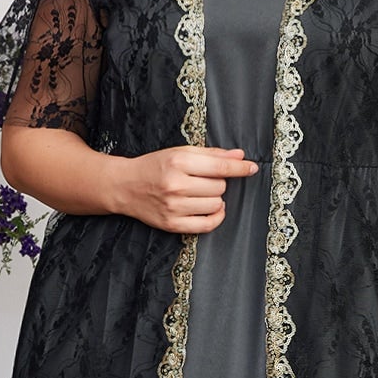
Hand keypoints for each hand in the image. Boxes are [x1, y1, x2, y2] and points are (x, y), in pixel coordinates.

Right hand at [114, 146, 257, 232]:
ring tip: (200, 194)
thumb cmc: (154, 167)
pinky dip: (216, 217)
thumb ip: (211, 154)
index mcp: (178, 162)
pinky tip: (211, 209)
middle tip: (203, 180)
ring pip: (216, 205)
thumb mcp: (179, 152)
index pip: (220, 167)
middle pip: (220, 187)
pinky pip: (208, 224)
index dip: (240, 168)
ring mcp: (174, 207)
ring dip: (214, 199)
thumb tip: (239, 156)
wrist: (125, 186)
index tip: (252, 168)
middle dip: (217, 182)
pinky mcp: (173, 224)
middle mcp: (176, 185)